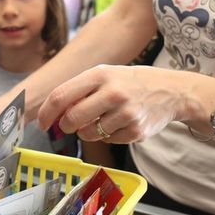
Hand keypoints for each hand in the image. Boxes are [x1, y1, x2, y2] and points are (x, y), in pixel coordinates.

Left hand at [38, 65, 181, 142]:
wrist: (171, 91)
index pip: (61, 96)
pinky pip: (108, 140)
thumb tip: (54, 113)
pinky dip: (108, 135)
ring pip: (88, 134)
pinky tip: (120, 123)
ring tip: (101, 120)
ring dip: (87, 131)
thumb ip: (80, 90)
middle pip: (72, 119)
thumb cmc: (131, 82)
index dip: (46, 113)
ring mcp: (126, 113)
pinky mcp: (136, 131)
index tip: (42, 123)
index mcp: (100, 75)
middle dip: (66, 126)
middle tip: (70, 124)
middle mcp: (113, 93)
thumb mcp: (106, 75)